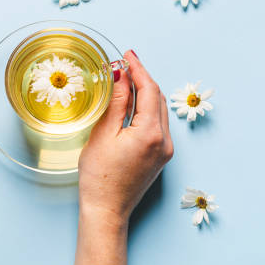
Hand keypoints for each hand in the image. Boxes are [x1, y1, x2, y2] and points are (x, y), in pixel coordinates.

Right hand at [78, 50, 173, 224]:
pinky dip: (147, 108)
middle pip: (158, 98)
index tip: (127, 55)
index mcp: (151, 133)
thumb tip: (122, 76)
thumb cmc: (99, 176)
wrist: (107, 210)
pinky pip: (158, 123)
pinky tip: (133, 103)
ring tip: (127, 79)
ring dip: (146, 92)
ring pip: (160, 110)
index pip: (149, 90)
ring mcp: (165, 149)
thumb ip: (117, 103)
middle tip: (125, 63)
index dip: (138, 69)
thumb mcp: (103, 134)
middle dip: (143, 78)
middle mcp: (165, 140)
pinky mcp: (161, 156)